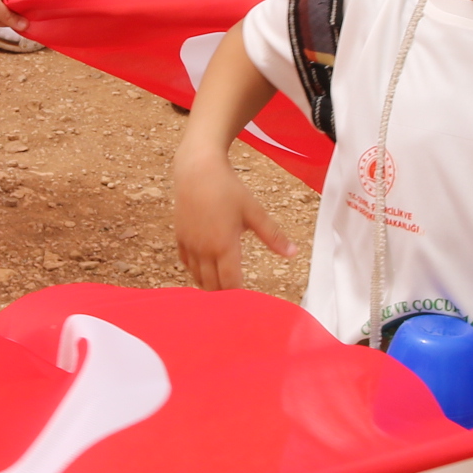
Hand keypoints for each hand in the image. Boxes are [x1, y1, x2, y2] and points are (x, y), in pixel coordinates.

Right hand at [173, 147, 289, 289]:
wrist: (197, 170)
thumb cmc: (227, 188)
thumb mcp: (254, 211)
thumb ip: (273, 236)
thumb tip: (293, 252)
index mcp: (224, 245)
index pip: (230, 284)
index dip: (238, 297)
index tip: (246, 302)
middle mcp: (204, 249)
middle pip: (212, 286)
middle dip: (224, 295)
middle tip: (237, 297)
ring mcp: (190, 244)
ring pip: (197, 278)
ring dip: (210, 285)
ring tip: (223, 287)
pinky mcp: (180, 237)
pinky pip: (186, 264)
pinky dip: (196, 272)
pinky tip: (206, 270)